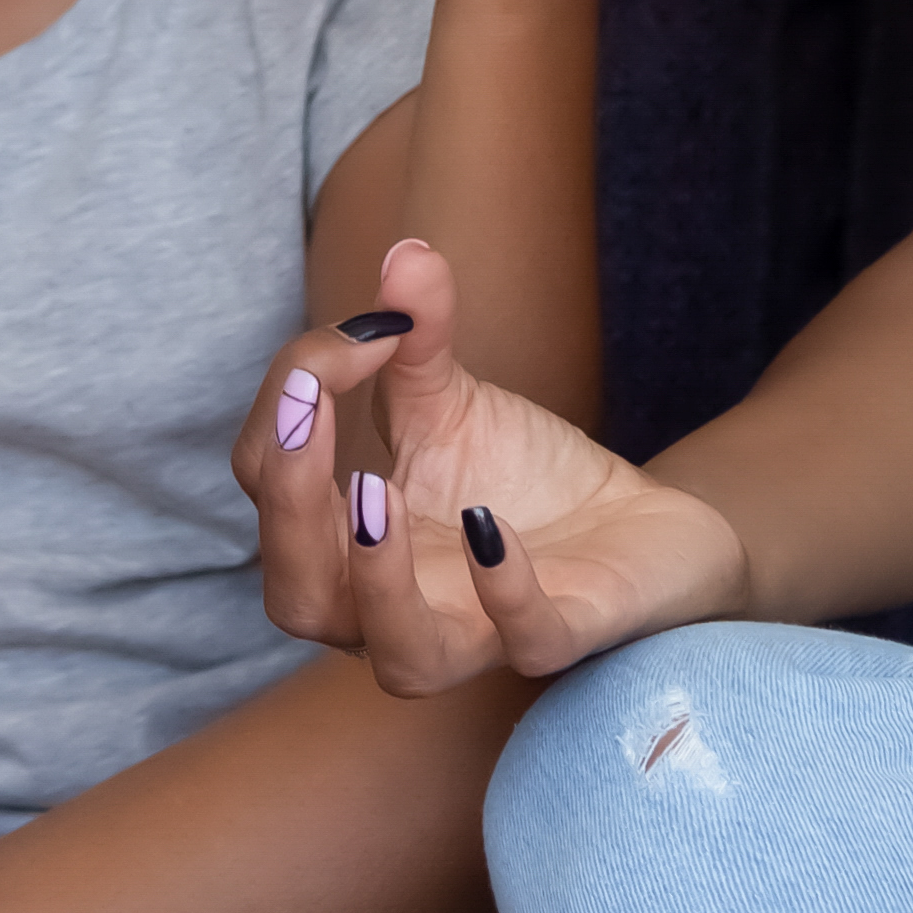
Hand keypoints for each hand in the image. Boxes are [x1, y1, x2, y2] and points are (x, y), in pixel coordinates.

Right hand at [229, 235, 747, 693]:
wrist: (642, 522)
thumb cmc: (522, 475)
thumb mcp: (455, 400)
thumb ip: (415, 337)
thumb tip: (406, 254)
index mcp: (344, 547)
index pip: (270, 487)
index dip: (287, 407)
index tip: (357, 332)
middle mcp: (394, 607)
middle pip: (299, 598)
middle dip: (287, 505)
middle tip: (307, 410)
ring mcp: (478, 632)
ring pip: (401, 658)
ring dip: (376, 580)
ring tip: (371, 494)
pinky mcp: (562, 636)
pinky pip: (525, 641)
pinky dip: (502, 588)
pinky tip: (491, 524)